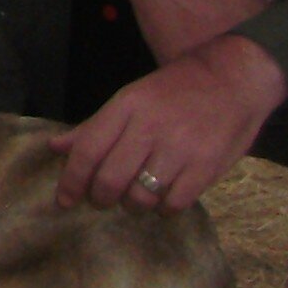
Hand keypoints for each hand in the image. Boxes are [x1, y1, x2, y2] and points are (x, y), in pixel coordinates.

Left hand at [49, 32, 287, 212]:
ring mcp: (180, 148)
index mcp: (127, 106)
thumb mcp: (130, 98)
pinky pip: (174, 203)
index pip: (88, 150)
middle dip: (100, 197)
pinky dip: (163, 209)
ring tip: (135, 198)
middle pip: (110, 179)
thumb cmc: (174, 91)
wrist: (232, 78)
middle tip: (103, 199)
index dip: (71, 181)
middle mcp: (150, 127)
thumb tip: (55, 147)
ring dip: (133, 205)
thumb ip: (95, 126)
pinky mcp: (207, 166)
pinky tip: (163, 200)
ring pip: (141, 196)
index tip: (64, 201)